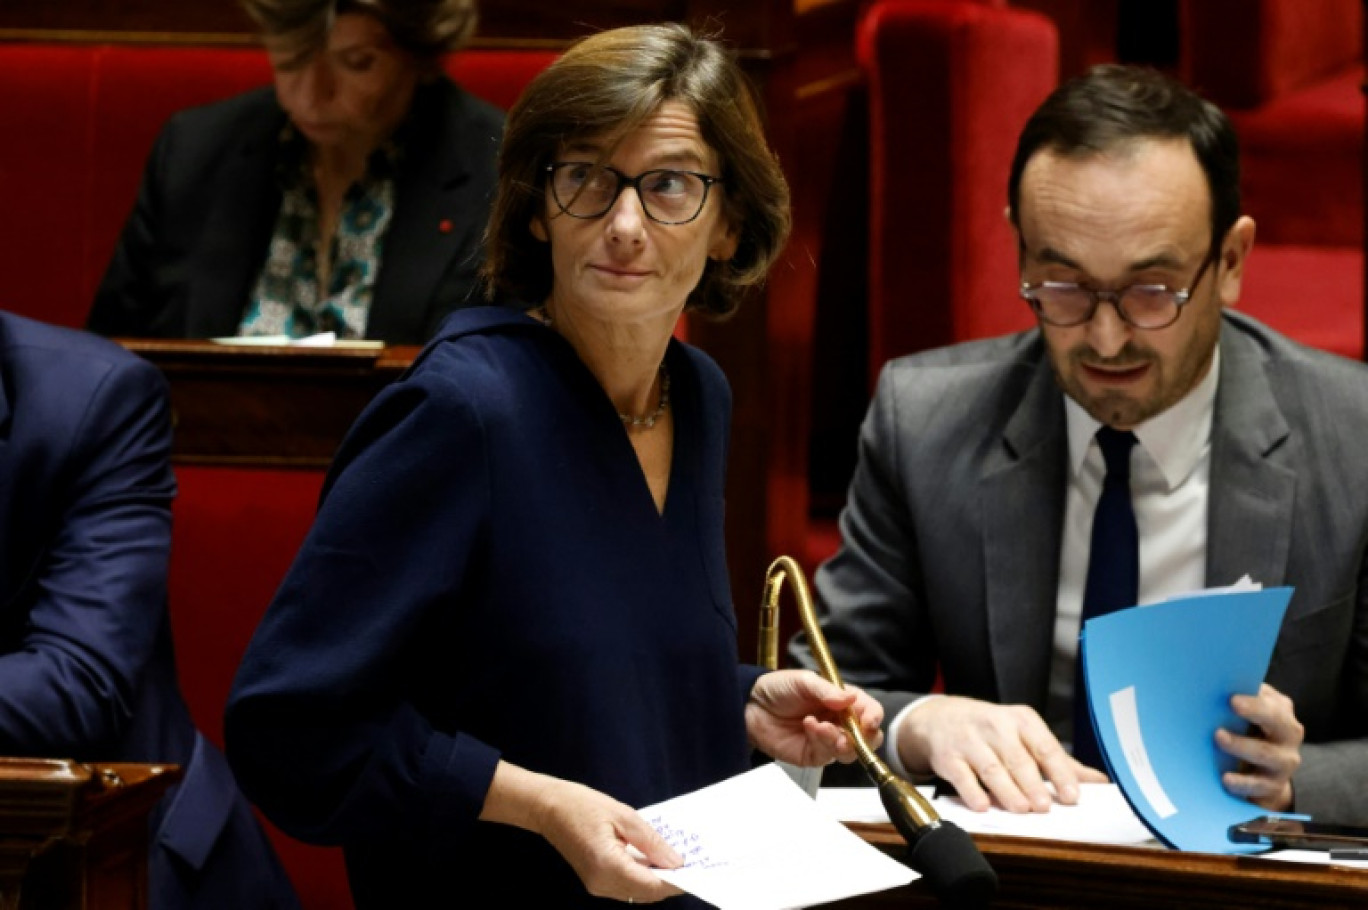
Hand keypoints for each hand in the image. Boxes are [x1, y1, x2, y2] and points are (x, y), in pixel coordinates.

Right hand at [481, 762, 682, 902]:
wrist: (548, 807)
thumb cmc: (584, 804)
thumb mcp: (624, 815)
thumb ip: (651, 842)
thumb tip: (676, 863)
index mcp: (608, 866)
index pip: (651, 886)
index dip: (676, 881)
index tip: (697, 870)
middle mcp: (602, 884)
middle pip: (645, 894)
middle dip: (669, 882)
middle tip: (689, 863)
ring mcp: (597, 886)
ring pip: (636, 893)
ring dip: (656, 881)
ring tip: (674, 860)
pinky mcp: (595, 882)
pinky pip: (626, 886)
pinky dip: (642, 878)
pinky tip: (652, 861)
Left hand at [745, 669, 883, 765]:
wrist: (750, 705)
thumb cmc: (778, 688)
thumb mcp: (803, 681)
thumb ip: (827, 690)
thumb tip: (849, 699)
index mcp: (843, 701)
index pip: (869, 711)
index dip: (874, 716)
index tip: (870, 721)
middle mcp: (839, 722)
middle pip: (867, 738)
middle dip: (864, 737)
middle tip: (851, 732)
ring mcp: (827, 740)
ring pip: (850, 751)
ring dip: (840, 741)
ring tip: (821, 727)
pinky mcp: (813, 755)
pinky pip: (827, 756)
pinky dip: (822, 742)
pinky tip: (809, 727)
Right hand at [898, 695, 1107, 812]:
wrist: (940, 719)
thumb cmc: (990, 731)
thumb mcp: (1024, 735)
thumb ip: (1059, 760)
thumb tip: (1098, 781)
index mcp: (1021, 720)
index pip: (1045, 747)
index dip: (1060, 772)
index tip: (1072, 796)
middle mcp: (996, 726)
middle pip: (1018, 758)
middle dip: (1032, 783)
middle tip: (1044, 806)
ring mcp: (970, 740)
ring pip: (991, 768)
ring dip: (1007, 790)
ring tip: (1020, 809)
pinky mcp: (948, 756)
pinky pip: (961, 775)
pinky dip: (972, 792)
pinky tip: (983, 805)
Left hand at [1217, 683, 1302, 811]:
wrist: (1264, 777)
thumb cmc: (1248, 733)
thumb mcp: (1246, 716)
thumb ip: (1235, 700)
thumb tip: (1208, 683)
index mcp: (1280, 711)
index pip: (1271, 700)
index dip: (1254, 698)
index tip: (1233, 696)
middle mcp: (1289, 735)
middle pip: (1276, 721)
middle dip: (1255, 711)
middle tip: (1231, 704)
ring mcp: (1284, 762)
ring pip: (1265, 753)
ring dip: (1242, 745)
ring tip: (1219, 737)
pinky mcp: (1273, 786)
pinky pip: (1258, 784)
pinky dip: (1242, 782)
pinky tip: (1225, 779)